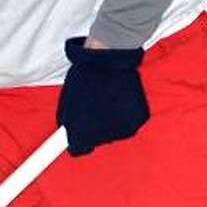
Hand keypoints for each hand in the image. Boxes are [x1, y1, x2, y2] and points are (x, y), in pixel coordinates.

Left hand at [56, 37, 148, 155]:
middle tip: (95, 103)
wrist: (109, 57)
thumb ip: (68, 122)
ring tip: (108, 97)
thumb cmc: (86, 76)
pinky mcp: (138, 119)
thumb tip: (68, 134)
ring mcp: (122, 128)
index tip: (78, 136)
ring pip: (115, 131)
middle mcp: (103, 136)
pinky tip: (121, 98)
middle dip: (94, 126)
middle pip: (98, 139)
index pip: (78, 149)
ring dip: (111, 119)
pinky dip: (126, 113)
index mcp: (82, 133)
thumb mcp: (68, 101)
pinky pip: (130, 122)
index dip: (77, 141)